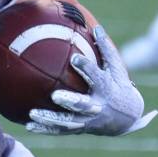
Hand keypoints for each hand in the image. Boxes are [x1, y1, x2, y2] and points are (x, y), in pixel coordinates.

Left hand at [27, 25, 157, 135]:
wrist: (128, 118)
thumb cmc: (119, 86)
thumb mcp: (117, 68)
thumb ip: (106, 49)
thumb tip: (96, 26)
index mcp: (106, 89)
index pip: (96, 77)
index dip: (86, 68)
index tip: (75, 59)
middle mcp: (97, 106)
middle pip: (82, 105)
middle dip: (70, 101)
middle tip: (54, 96)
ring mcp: (88, 120)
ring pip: (68, 122)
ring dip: (50, 119)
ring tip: (32, 113)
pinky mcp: (80, 128)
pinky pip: (61, 130)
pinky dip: (45, 129)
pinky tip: (29, 125)